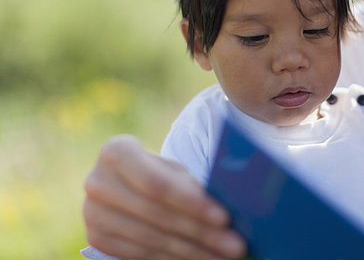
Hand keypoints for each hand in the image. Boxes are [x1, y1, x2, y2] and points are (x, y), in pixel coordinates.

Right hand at [83, 134, 246, 259]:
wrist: (129, 185)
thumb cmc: (161, 172)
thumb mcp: (174, 169)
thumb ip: (192, 183)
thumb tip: (228, 203)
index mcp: (116, 151)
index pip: (157, 183)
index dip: (191, 203)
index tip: (224, 217)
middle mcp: (96, 181)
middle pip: (156, 214)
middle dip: (200, 232)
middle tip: (234, 245)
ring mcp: (91, 212)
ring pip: (151, 238)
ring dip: (192, 251)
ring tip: (224, 255)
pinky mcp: (96, 238)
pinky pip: (140, 254)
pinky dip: (174, 258)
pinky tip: (201, 258)